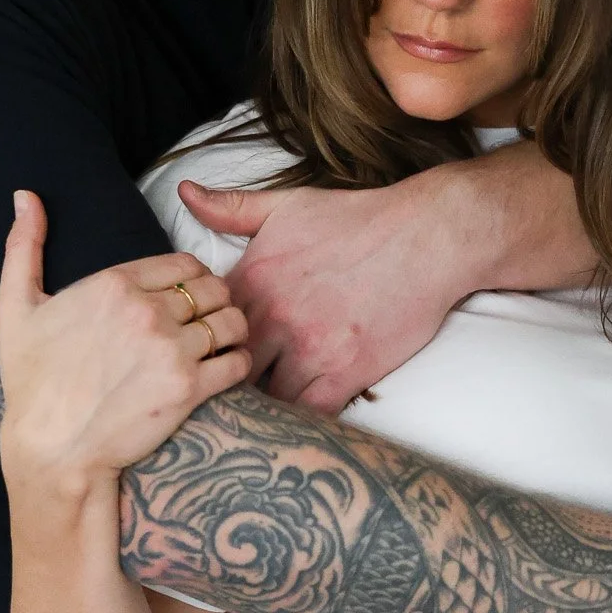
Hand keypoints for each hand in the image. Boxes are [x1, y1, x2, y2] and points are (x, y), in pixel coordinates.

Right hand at [0, 191, 249, 486]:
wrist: (52, 448)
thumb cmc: (32, 381)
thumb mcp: (14, 307)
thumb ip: (24, 247)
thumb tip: (26, 197)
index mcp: (114, 284)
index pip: (183, 262)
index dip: (193, 276)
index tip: (190, 293)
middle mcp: (147, 311)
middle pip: (214, 287)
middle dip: (217, 299)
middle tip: (210, 317)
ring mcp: (171, 350)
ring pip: (231, 321)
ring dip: (233, 329)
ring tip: (224, 340)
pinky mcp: (189, 389)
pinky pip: (237, 362)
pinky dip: (239, 362)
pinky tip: (227, 367)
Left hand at [177, 172, 464, 410]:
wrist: (427, 236)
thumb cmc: (360, 219)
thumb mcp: (288, 204)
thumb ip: (231, 206)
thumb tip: (185, 191)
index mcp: (253, 276)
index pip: (206, 325)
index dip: (207, 343)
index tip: (212, 353)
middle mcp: (274, 315)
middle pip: (227, 366)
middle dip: (226, 379)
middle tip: (231, 390)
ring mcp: (309, 347)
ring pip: (263, 396)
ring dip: (262, 405)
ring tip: (262, 411)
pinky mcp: (345, 372)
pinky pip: (307, 413)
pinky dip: (299, 421)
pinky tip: (298, 419)